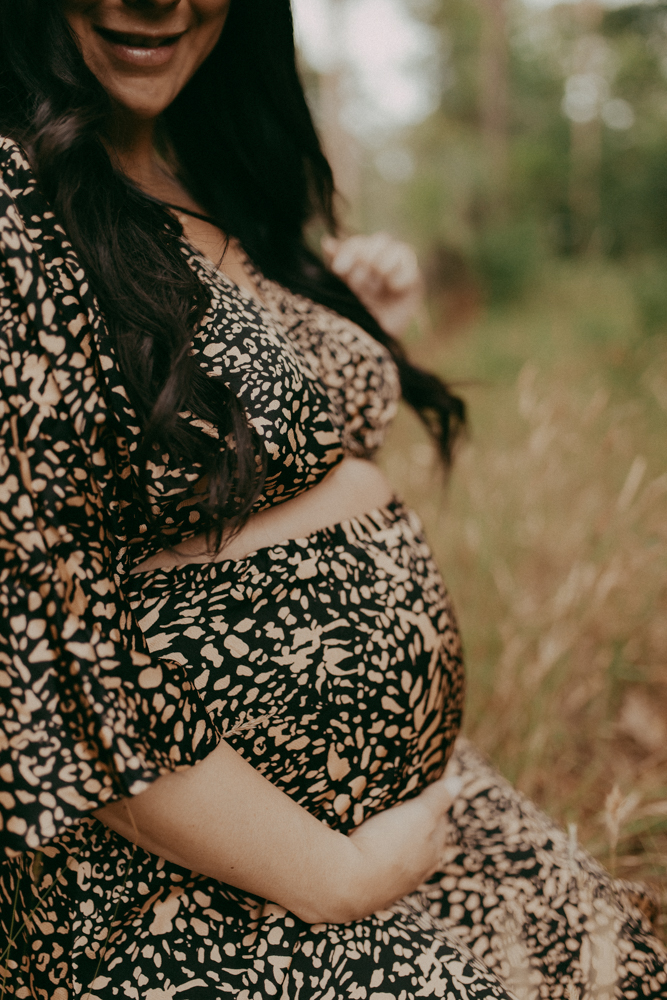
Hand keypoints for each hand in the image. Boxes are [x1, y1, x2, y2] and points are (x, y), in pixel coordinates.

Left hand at [322, 232, 423, 338]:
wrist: (373, 340)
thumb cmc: (356, 313)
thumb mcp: (342, 288)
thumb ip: (335, 264)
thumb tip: (327, 242)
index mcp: (363, 258)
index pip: (359, 243)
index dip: (349, 251)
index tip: (338, 269)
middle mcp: (383, 259)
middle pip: (380, 241)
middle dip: (367, 258)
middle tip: (357, 281)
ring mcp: (401, 270)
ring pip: (399, 250)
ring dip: (383, 265)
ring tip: (376, 284)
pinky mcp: (414, 282)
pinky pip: (411, 270)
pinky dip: (400, 278)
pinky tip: (392, 289)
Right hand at [340, 773, 461, 920]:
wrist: (347, 881)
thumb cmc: (388, 844)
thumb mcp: (418, 814)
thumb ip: (437, 798)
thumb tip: (459, 781)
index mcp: (433, 853)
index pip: (440, 824)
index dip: (433, 805)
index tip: (423, 790)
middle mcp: (417, 873)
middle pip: (421, 844)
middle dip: (415, 826)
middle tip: (402, 805)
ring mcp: (393, 885)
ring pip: (399, 859)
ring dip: (394, 843)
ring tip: (381, 824)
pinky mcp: (369, 890)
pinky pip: (377, 869)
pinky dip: (375, 857)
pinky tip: (365, 849)